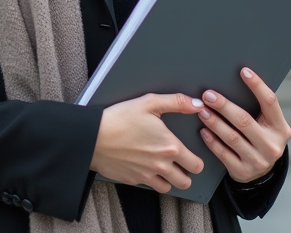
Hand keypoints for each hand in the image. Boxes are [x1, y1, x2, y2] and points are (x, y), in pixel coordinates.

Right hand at [90, 93, 205, 192]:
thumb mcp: (149, 103)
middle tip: (180, 164)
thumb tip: (197, 104)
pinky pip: (148, 186)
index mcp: (169, 147)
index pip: (196, 165)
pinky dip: (150, 180)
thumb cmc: (120, 118)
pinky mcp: (133, 180)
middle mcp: (161, 165)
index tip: (192, 156)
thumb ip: (176, 102)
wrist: (93, 137)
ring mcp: (146, 175)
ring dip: (169, 180)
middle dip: (186, 174)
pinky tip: (145, 166)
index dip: (197, 161)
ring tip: (164, 168)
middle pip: (186, 182)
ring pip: (168, 188)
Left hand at [197, 67, 290, 183]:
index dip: (257, 85)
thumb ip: (257, 109)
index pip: (270, 102)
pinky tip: (203, 131)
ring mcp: (258, 161)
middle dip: (224, 106)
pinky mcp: (243, 172)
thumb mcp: (267, 126)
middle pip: (245, 120)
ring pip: (232, 137)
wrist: (260, 173)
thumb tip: (235, 81)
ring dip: (214, 122)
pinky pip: (224, 154)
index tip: (243, 71)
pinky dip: (212, 141)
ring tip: (202, 110)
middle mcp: (272, 145)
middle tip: (208, 95)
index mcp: (281, 129)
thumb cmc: (260, 139)